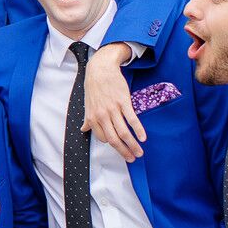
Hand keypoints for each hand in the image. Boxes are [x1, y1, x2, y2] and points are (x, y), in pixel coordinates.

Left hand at [84, 43, 144, 161]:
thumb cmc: (94, 86)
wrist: (101, 69)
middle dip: (124, 151)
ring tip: (139, 152)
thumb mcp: (87, 104)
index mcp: (92, 118)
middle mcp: (102, 115)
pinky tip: (143, 138)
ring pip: (124, 132)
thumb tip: (83, 129)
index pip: (103, 138)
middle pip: (114, 139)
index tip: (120, 149)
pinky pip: (132, 119)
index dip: (112, 145)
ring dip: (133, 145)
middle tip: (132, 158)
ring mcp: (113, 109)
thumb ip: (87, 119)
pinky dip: (138, 130)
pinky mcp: (123, 102)